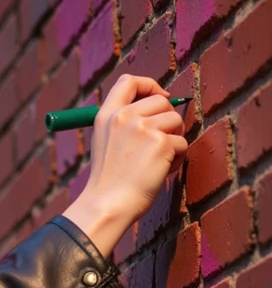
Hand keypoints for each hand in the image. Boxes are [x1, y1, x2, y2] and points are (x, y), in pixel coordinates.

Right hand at [63, 74, 187, 258]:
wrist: (108, 206)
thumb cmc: (109, 181)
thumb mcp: (105, 142)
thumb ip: (123, 122)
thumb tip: (160, 103)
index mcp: (107, 116)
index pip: (129, 81)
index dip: (150, 85)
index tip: (160, 97)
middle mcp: (124, 117)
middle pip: (161, 101)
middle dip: (167, 120)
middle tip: (161, 143)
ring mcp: (143, 129)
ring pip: (175, 121)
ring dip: (173, 140)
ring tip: (158, 162)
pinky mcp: (161, 143)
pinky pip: (182, 143)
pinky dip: (177, 159)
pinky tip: (161, 172)